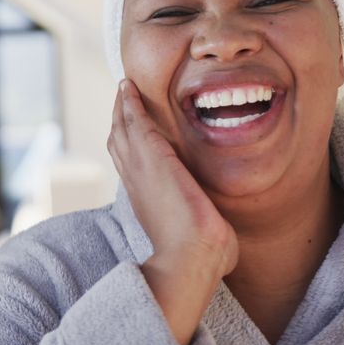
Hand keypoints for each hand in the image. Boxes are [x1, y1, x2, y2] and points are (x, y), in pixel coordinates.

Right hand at [106, 79, 237, 344]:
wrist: (192, 258)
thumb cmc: (201, 257)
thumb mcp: (202, 235)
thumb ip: (207, 230)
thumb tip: (224, 242)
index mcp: (147, 200)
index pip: (132, 166)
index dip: (129, 145)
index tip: (131, 130)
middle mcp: (137, 182)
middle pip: (120, 142)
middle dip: (120, 119)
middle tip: (122, 97)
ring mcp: (141, 168)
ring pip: (123, 128)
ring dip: (122, 106)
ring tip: (124, 86)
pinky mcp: (151, 157)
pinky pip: (134, 122)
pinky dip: (129, 103)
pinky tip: (129, 87)